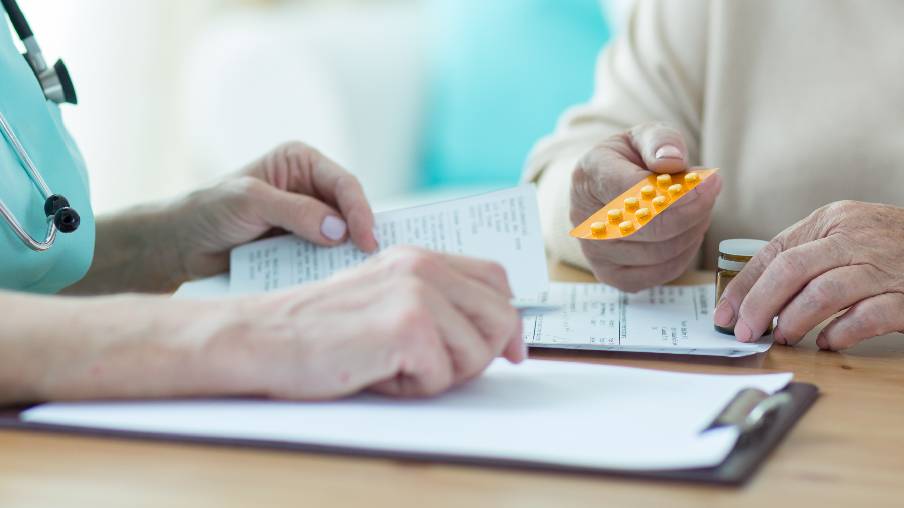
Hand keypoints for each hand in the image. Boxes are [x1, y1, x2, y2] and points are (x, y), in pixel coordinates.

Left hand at [172, 142, 377, 279]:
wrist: (179, 247)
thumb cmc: (208, 210)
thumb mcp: (250, 201)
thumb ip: (296, 212)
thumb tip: (339, 231)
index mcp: (300, 162)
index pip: (343, 183)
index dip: (359, 210)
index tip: (366, 240)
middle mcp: (309, 187)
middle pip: (348, 209)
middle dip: (359, 232)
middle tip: (372, 260)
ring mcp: (306, 219)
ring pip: (339, 236)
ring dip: (346, 254)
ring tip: (359, 273)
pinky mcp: (298, 247)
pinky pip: (321, 257)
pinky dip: (328, 268)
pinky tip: (335, 281)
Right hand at [222, 246, 525, 398]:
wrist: (263, 337)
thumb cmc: (319, 329)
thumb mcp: (383, 298)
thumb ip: (435, 302)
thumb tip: (500, 335)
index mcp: (420, 257)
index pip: (497, 278)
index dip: (507, 319)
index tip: (507, 350)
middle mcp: (423, 267)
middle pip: (502, 317)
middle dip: (480, 355)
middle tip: (436, 368)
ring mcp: (417, 294)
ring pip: (478, 353)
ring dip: (441, 375)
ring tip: (394, 365)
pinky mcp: (406, 327)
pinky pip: (442, 377)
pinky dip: (412, 388)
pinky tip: (377, 372)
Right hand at [570, 123, 721, 290]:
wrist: (606, 189)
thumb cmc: (628, 161)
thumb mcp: (642, 137)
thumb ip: (660, 141)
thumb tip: (671, 160)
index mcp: (589, 177)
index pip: (632, 192)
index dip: (677, 192)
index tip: (710, 181)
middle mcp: (583, 219)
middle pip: (649, 227)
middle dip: (692, 211)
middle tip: (710, 192)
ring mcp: (594, 252)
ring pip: (660, 252)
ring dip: (692, 230)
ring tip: (697, 208)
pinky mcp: (610, 274)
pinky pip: (660, 273)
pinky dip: (684, 255)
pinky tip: (686, 233)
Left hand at [714, 201, 903, 349]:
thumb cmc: (889, 250)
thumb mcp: (845, 240)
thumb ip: (805, 261)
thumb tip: (751, 300)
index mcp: (834, 220)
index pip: (775, 252)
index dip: (744, 286)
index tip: (725, 314)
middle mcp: (857, 237)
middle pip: (793, 269)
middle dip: (760, 304)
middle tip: (747, 332)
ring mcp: (886, 266)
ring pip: (826, 292)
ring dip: (796, 320)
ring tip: (784, 337)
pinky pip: (869, 316)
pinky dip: (841, 332)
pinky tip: (828, 343)